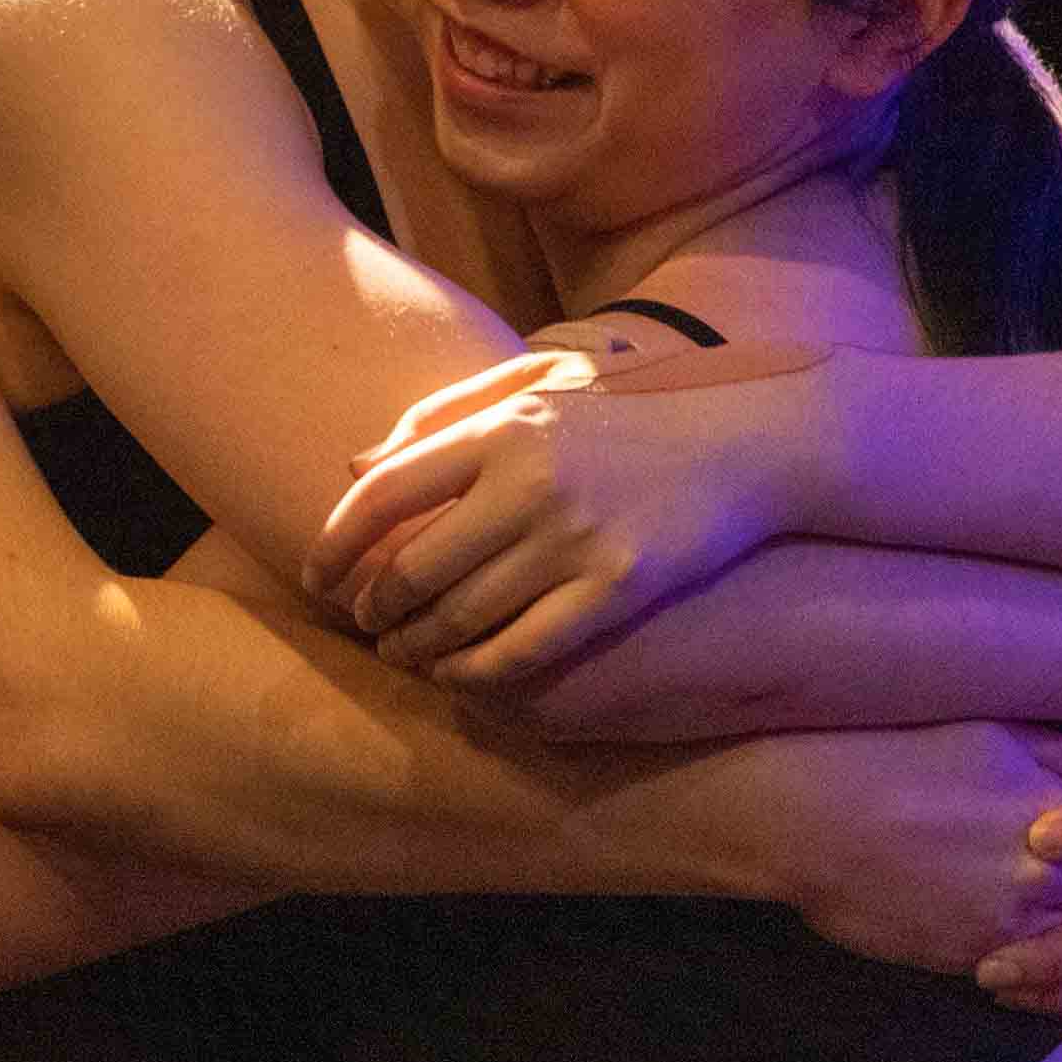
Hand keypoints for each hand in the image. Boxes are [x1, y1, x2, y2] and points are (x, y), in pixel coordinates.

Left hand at [307, 344, 811, 687]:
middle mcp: (531, 483)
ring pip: (464, 616)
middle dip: (375, 606)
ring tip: (399, 652)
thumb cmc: (627, 411)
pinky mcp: (618, 587)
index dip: (336, 542)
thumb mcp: (536, 385)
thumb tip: (355, 469)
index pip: (385, 493)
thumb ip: (443, 417)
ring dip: (418, 645)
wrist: (747, 439)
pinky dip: (477, 672)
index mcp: (503, 427)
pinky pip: (525, 649)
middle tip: (361, 621)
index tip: (315, 575)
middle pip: (416, 567)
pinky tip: (456, 676)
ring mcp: (577, 539)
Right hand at [730, 719, 1061, 975]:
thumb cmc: (886, 755)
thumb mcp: (982, 730)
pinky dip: (1040, 961)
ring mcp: (1007, 921)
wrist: (802, 816)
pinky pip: (1034, 973)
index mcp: (1054, 809)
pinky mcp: (970, 956)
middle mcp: (1043, 873)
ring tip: (1061, 913)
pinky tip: (1024, 941)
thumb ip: (1059, 754)